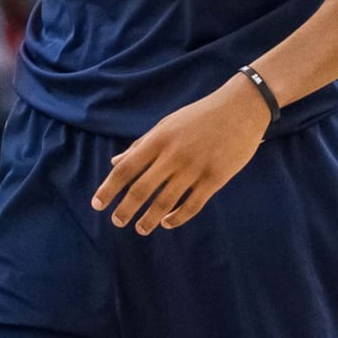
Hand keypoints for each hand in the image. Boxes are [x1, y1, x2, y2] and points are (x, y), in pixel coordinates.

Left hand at [90, 74, 271, 234]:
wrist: (240, 109)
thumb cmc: (198, 116)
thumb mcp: (165, 125)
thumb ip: (140, 145)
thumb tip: (114, 163)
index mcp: (157, 140)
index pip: (126, 169)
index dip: (109, 188)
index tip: (97, 204)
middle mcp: (172, 155)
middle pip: (142, 189)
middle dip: (126, 209)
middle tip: (116, 222)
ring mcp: (194, 168)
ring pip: (166, 201)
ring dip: (150, 218)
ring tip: (140, 229)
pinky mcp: (216, 178)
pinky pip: (193, 204)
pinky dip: (178, 217)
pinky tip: (168, 223)